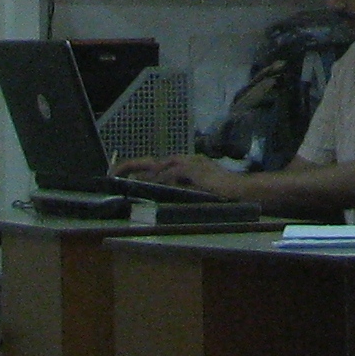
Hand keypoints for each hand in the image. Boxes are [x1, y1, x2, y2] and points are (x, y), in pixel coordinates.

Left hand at [117, 154, 245, 198]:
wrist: (242, 191)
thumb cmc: (223, 194)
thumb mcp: (197, 191)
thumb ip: (180, 190)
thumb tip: (158, 196)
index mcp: (185, 164)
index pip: (157, 164)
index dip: (138, 168)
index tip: (121, 176)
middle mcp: (186, 159)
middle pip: (152, 160)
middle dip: (130, 165)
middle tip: (112, 174)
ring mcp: (190, 162)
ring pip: (159, 166)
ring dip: (141, 174)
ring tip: (124, 180)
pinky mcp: (195, 170)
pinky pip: (172, 173)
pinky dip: (160, 179)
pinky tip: (150, 185)